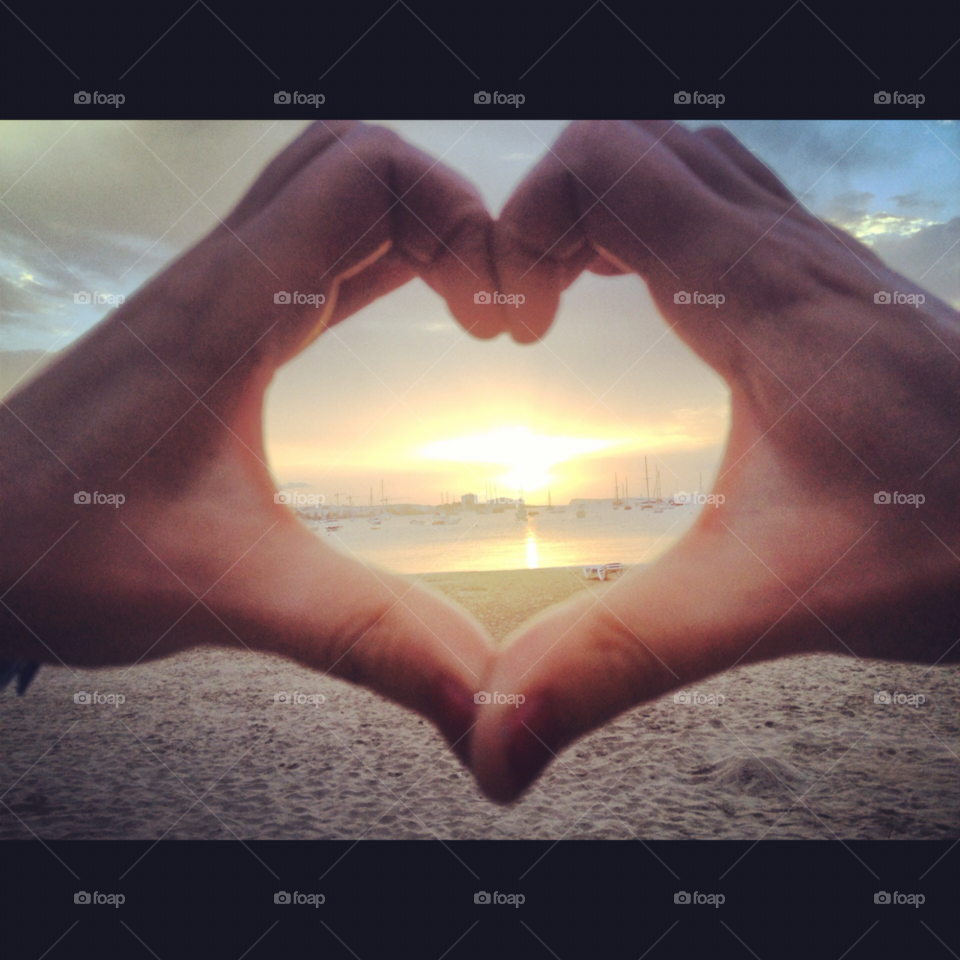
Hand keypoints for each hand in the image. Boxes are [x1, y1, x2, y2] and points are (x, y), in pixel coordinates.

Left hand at [0, 121, 505, 760]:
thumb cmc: (53, 552)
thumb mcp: (233, 594)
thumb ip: (366, 637)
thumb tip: (478, 690)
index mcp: (231, 310)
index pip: (370, 176)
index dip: (462, 222)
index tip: (503, 314)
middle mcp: (222, 279)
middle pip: (358, 162)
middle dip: (450, 214)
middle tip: (495, 303)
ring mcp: (215, 296)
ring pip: (335, 196)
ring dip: (419, 231)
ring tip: (475, 310)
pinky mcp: (213, 327)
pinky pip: (314, 251)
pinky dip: (384, 261)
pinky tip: (415, 310)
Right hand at [472, 120, 959, 800]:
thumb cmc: (943, 543)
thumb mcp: (756, 606)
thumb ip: (617, 662)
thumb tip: (495, 744)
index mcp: (758, 300)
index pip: (605, 167)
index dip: (523, 228)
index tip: (512, 326)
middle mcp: (785, 251)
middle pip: (629, 139)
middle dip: (545, 211)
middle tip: (522, 310)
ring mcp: (810, 253)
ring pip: (675, 156)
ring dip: (594, 206)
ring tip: (559, 297)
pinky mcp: (821, 277)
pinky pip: (712, 193)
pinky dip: (644, 217)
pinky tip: (633, 293)